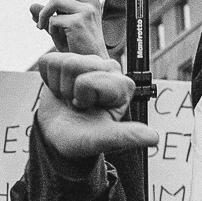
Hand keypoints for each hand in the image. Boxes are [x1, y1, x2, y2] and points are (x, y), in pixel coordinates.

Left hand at [29, 0, 106, 57]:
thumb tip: (32, 5)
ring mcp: (86, 10)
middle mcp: (90, 2)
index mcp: (89, 1)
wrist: (91, 64)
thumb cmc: (78, 47)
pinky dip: (50, 29)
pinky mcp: (79, 21)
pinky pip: (53, 20)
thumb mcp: (59, 29)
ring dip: (44, 15)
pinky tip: (58, 38)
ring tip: (43, 28)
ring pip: (54, 1)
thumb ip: (47, 17)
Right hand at [32, 51, 158, 162]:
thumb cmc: (81, 139)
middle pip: (75, 65)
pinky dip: (48, 79)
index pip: (88, 81)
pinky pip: (49, 61)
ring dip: (59, 85)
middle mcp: (110, 69)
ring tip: (69, 98)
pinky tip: (60, 90)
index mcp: (122, 86)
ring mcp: (89, 63)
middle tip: (77, 105)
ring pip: (63, 62)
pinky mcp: (69, 60)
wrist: (59, 138)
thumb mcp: (103, 140)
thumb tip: (153, 138)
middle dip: (69, 89)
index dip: (81, 97)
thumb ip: (126, 136)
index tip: (87, 110)